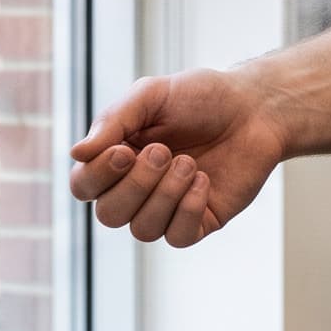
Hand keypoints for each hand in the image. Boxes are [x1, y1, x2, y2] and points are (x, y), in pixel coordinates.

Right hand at [67, 68, 285, 246]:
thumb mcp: (152, 95)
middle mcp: (136, 189)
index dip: (99, 176)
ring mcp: (167, 208)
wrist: (254, 109)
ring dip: (165, 194)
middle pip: (109, 215)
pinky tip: (203, 180)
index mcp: (117, 158)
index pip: (84, 186)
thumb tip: (76, 153)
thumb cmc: (200, 98)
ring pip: (143, 229)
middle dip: (136, 184)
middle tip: (164, 150)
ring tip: (190, 162)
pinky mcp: (198, 222)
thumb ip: (113, 120)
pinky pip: (177, 236)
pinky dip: (189, 208)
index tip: (125, 149)